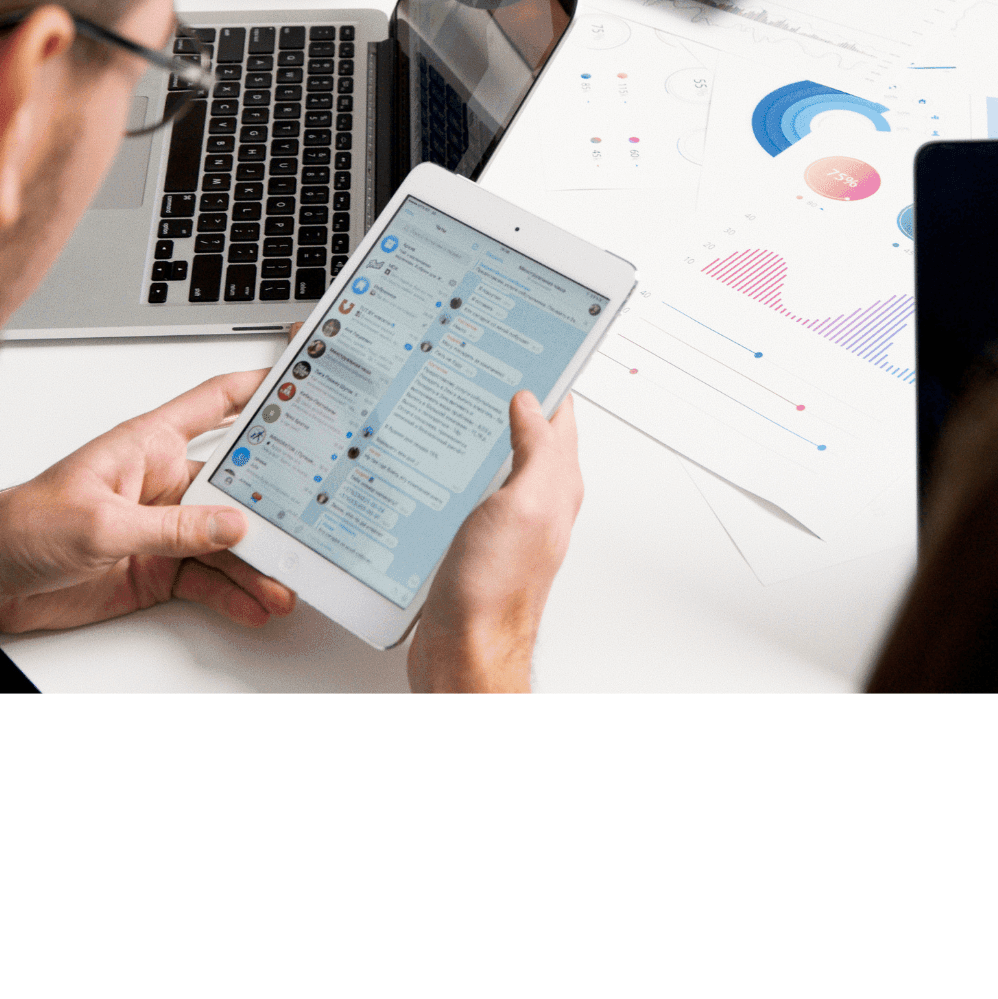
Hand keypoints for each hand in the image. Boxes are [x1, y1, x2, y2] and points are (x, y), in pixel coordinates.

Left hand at [0, 370, 294, 659]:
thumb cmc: (23, 523)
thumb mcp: (102, 522)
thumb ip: (171, 527)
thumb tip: (230, 525)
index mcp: (146, 445)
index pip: (214, 405)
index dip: (258, 387)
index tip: (301, 380)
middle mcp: (160, 483)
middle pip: (234, 487)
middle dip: (274, 505)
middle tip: (308, 523)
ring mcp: (161, 528)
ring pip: (225, 543)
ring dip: (256, 564)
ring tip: (282, 585)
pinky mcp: (155, 568)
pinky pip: (207, 580)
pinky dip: (233, 594)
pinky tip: (254, 604)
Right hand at [407, 391, 582, 692]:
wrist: (464, 651)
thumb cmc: (495, 591)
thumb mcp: (524, 505)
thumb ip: (534, 451)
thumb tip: (529, 402)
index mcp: (555, 487)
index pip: (559, 417)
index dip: (548, 380)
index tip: (533, 347)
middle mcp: (535, 503)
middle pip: (529, 434)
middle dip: (513, 396)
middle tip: (491, 361)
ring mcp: (504, 522)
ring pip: (497, 460)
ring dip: (482, 430)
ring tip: (463, 397)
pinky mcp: (473, 540)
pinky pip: (470, 489)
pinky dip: (457, 465)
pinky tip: (437, 458)